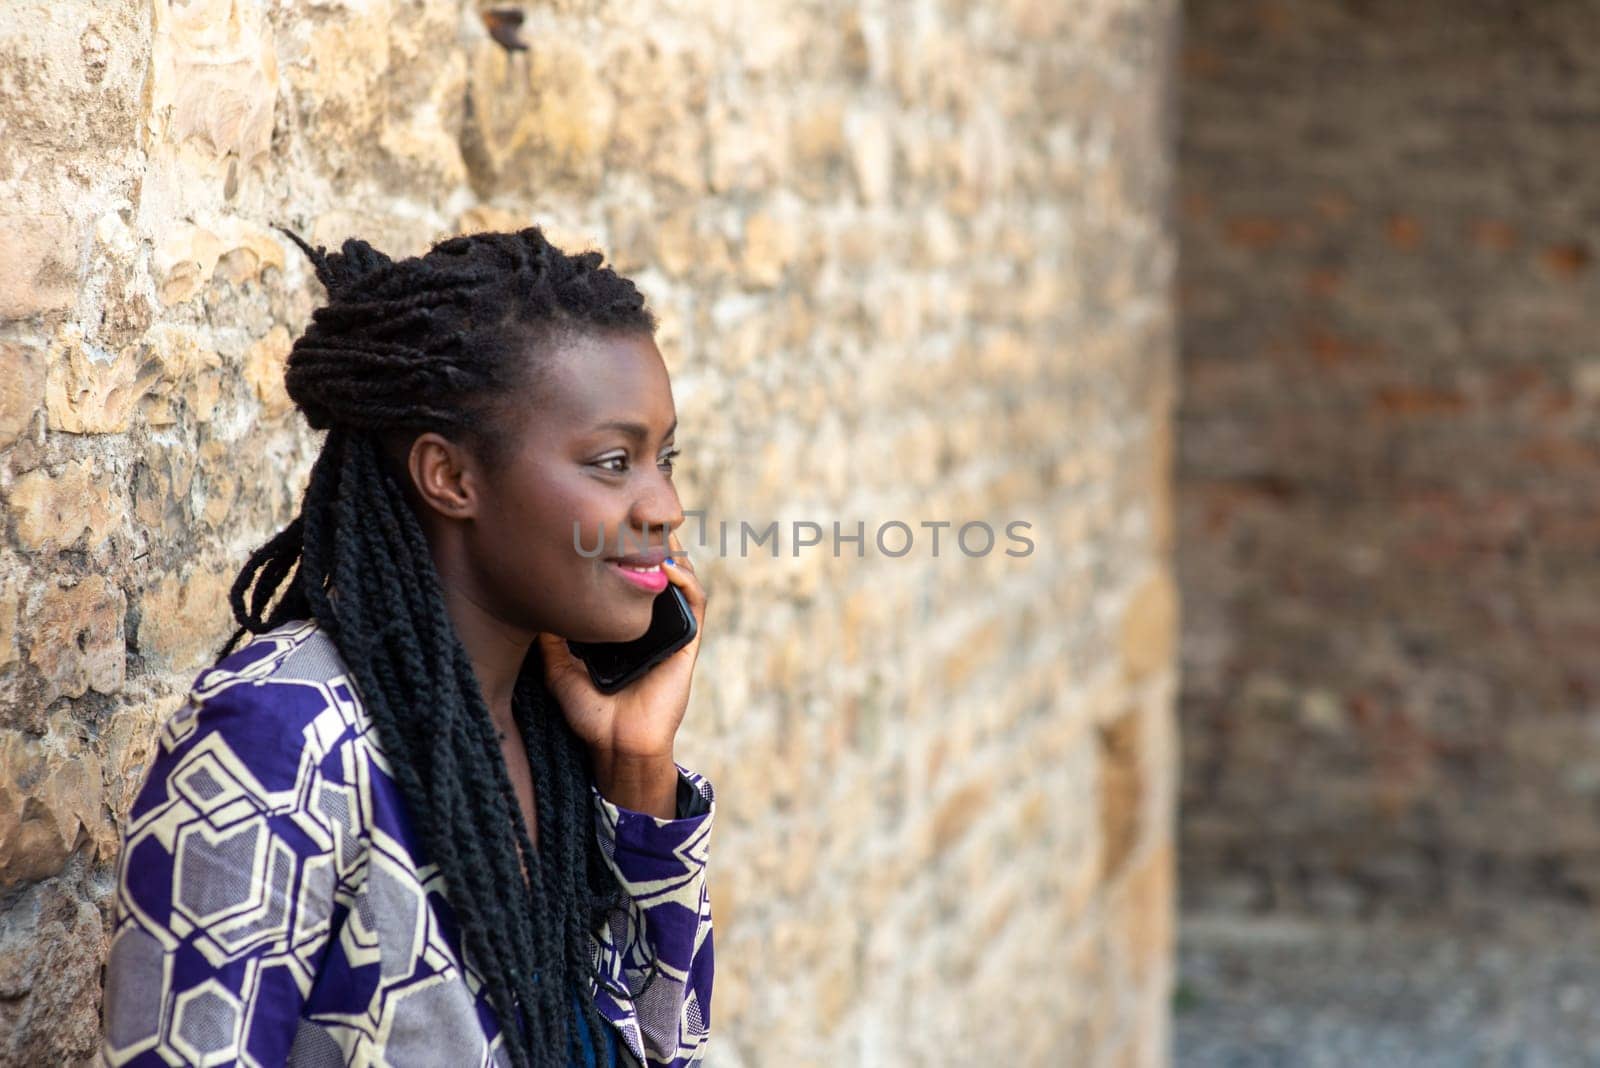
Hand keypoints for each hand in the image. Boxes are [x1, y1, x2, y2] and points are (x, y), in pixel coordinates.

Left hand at [536, 530, 707, 764]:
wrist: (617, 747)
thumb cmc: (591, 714)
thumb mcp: (559, 667)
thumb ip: (550, 637)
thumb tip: (529, 606)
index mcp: (626, 627)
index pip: (629, 578)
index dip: (624, 552)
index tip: (604, 530)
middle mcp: (651, 624)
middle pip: (657, 571)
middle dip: (649, 542)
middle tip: (630, 519)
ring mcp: (672, 631)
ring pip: (681, 578)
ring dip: (670, 553)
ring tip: (652, 534)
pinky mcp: (688, 642)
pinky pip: (696, 602)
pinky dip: (686, 579)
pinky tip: (667, 567)